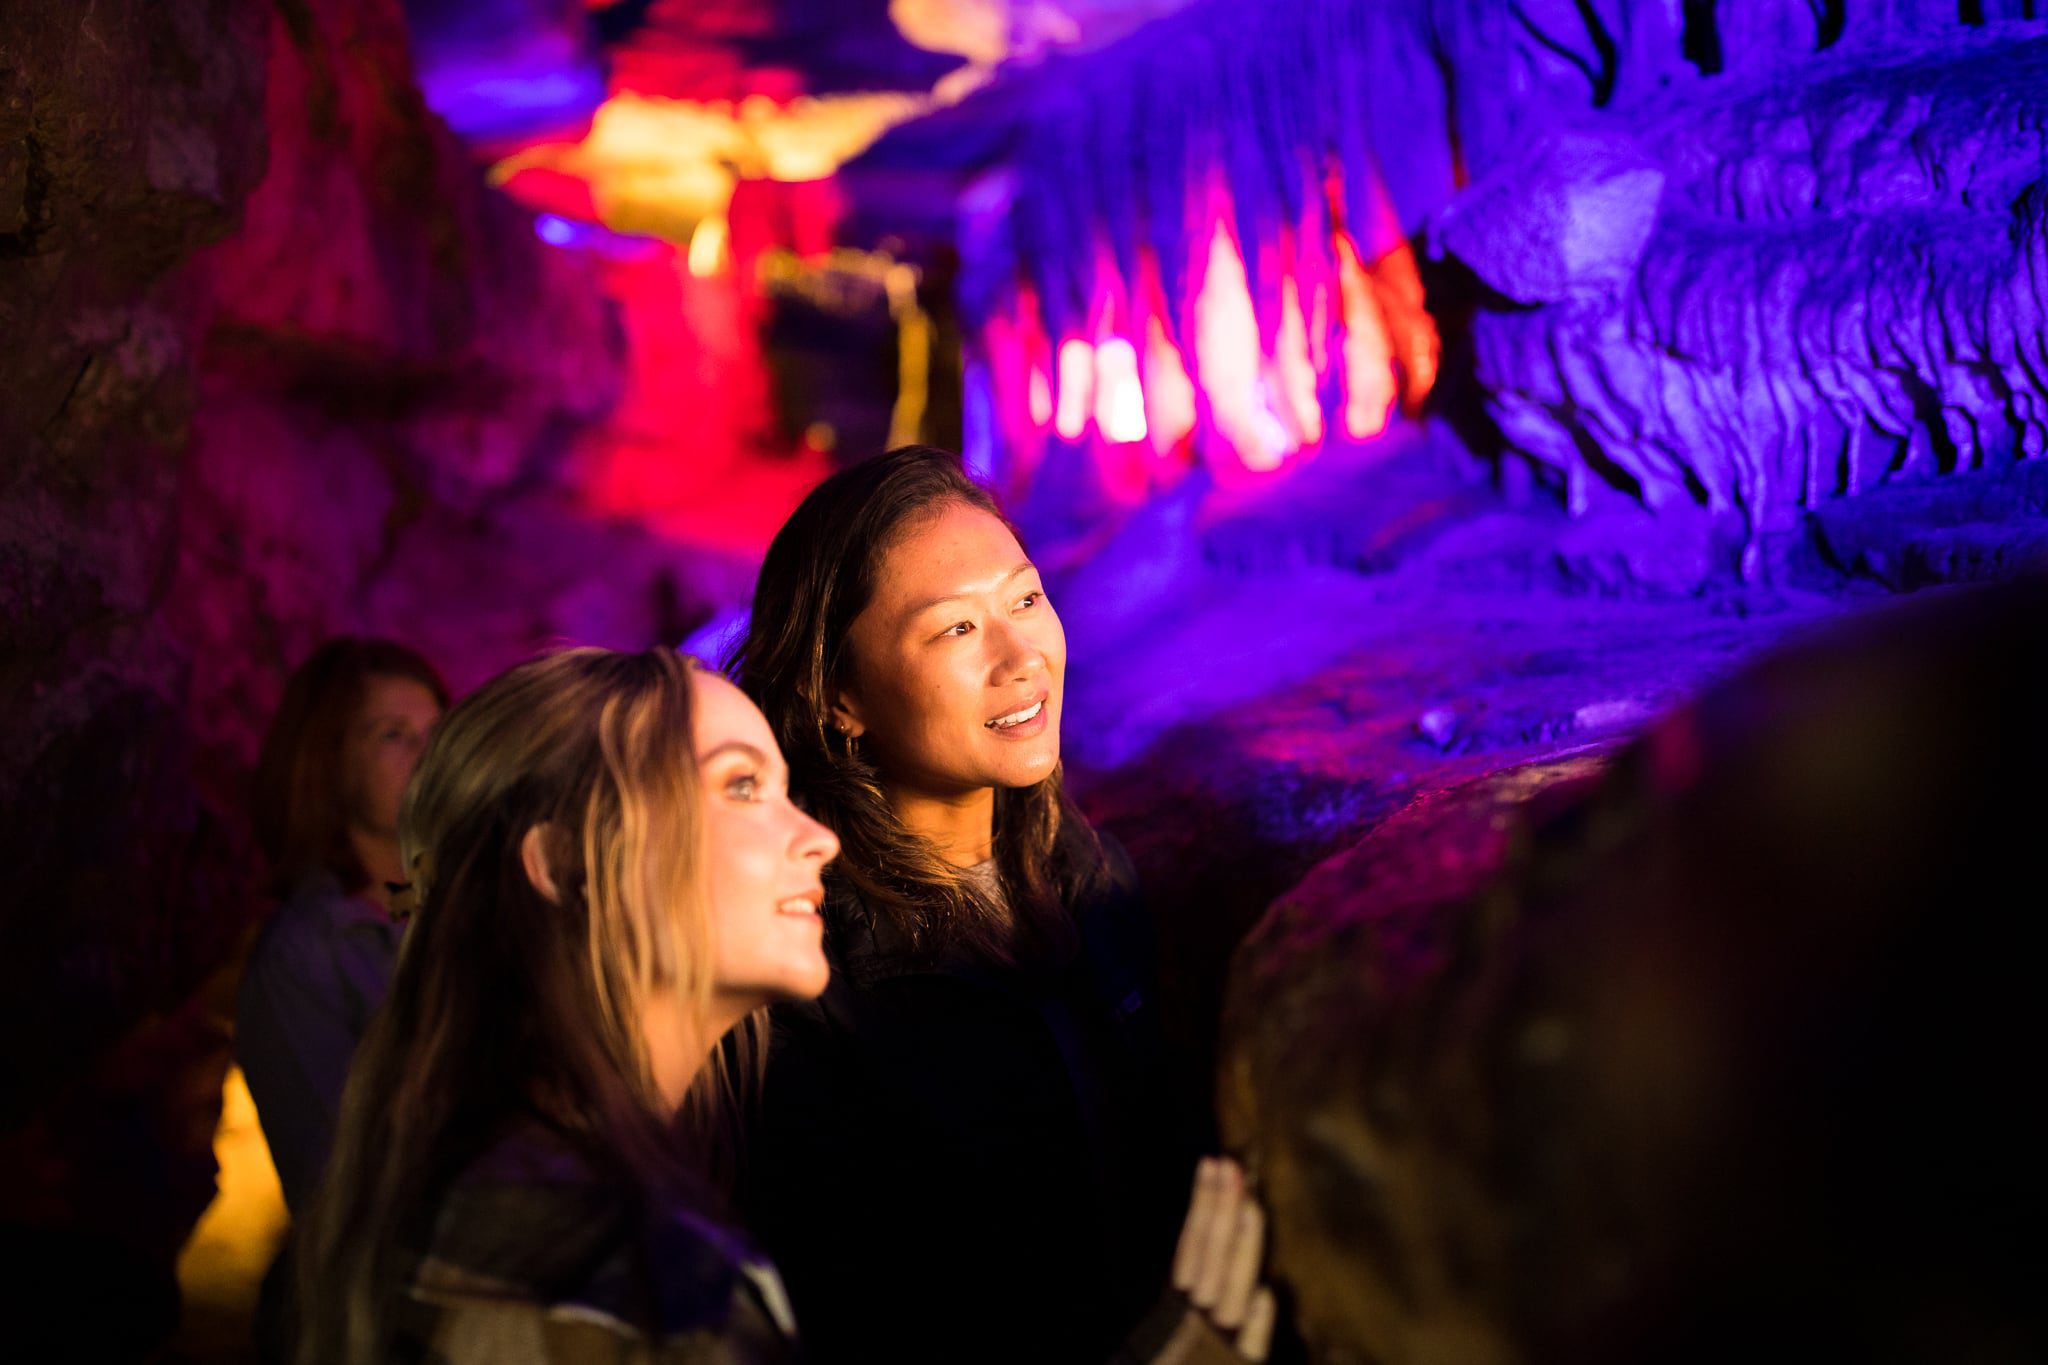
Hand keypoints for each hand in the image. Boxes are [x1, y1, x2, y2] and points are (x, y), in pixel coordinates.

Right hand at [1159, 1157, 1275, 1362]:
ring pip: (1227, 1293)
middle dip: (1221, 1213)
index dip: (1202, 1207)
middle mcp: (1192, 1324)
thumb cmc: (1165, 1359)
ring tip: (1249, 1206)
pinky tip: (1265, 1297)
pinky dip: (1254, 1327)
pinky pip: (1245, 1351)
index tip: (1212, 1165)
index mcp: (1175, 1311)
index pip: (1192, 1247)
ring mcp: (1209, 1346)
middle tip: (1230, 1166)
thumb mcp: (1166, 1334)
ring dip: (1239, 1251)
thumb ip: (1201, 1300)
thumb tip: (1252, 1284)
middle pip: (1210, 1260)